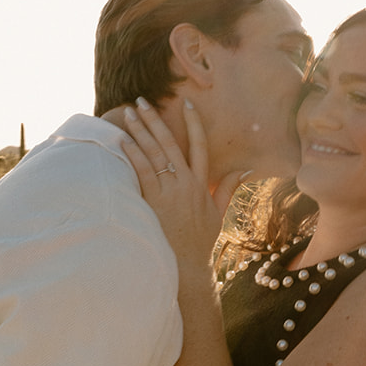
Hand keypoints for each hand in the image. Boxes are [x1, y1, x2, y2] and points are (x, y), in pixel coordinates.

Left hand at [121, 98, 245, 270]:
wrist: (187, 264)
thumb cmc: (200, 240)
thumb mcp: (218, 213)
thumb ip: (227, 188)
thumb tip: (243, 169)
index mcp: (201, 183)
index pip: (199, 145)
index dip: (193, 123)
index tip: (185, 104)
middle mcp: (186, 183)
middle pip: (170, 143)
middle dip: (154, 120)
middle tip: (141, 101)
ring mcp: (169, 191)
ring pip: (153, 154)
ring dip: (139, 131)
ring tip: (128, 113)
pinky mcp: (154, 202)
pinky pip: (142, 173)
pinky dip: (133, 155)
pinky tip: (123, 140)